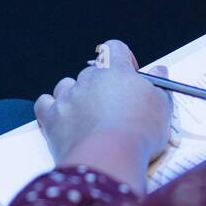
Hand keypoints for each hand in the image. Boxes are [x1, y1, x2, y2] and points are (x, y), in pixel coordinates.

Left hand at [34, 39, 171, 191]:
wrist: (109, 158)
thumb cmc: (140, 132)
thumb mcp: (161, 107)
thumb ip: (159, 85)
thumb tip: (160, 69)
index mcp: (115, 70)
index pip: (114, 48)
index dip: (122, 59)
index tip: (130, 75)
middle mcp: (88, 78)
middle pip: (91, 72)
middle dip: (101, 86)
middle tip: (113, 108)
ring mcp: (67, 96)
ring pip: (66, 86)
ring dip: (75, 96)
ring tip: (88, 117)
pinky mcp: (52, 117)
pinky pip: (44, 103)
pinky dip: (52, 109)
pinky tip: (63, 120)